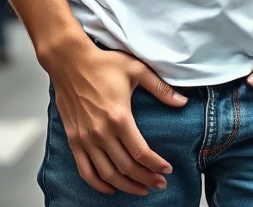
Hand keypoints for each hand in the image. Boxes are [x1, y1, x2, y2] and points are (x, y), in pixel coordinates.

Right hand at [49, 36, 188, 195]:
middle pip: (127, 167)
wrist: (70, 61)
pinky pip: (85, 170)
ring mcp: (85, 138)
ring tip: (141, 189)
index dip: (156, 165)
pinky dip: (98, 184)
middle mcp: (101, 132)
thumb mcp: (136, 69)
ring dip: (126, 186)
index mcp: (119, 117)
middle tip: (160, 184)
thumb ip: (160, 88)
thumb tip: (182, 101)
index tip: (167, 169)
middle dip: (146, 179)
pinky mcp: (74, 140)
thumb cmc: (103, 64)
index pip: (141, 152)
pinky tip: (110, 188)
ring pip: (108, 174)